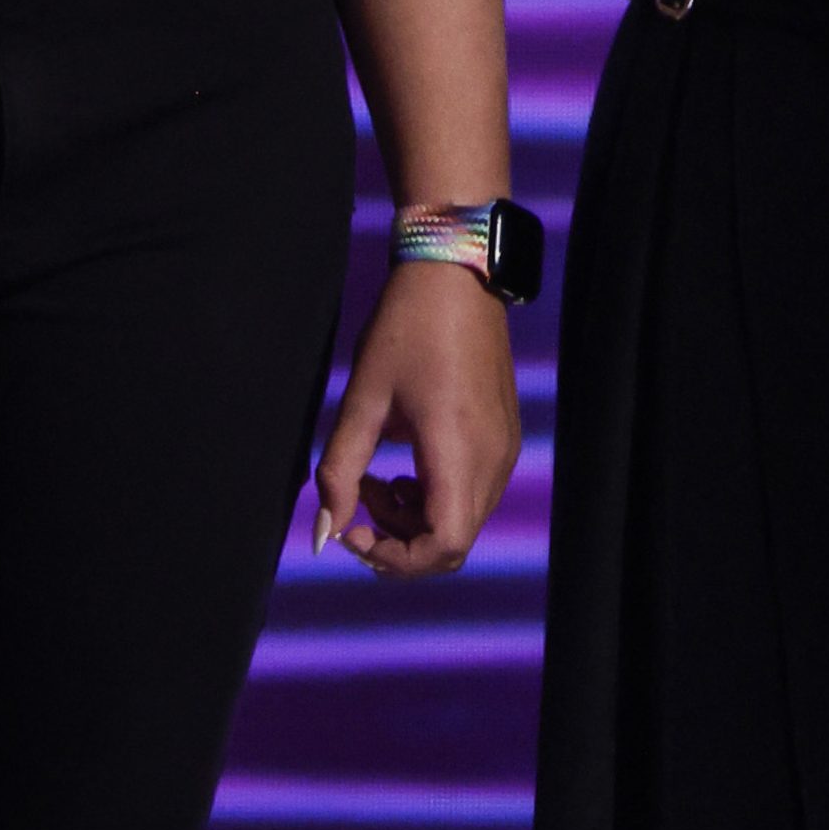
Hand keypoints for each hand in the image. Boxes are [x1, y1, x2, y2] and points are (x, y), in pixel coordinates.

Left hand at [313, 263, 519, 580]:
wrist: (456, 271)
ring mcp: (504, 447)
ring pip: (463, 520)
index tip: (354, 531)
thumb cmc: (406, 328)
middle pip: (453, 543)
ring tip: (375, 476)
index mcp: (458, 451)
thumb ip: (339, 471)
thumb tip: (324, 534)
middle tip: (357, 501)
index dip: (395, 559)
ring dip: (415, 518)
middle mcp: (492, 458)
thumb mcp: (362, 398)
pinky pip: (474, 492)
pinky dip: (435, 495)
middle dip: (398, 540)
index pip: (442, 547)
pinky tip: (404, 462)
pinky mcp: (504, 435)